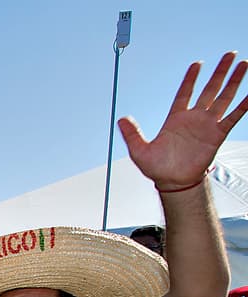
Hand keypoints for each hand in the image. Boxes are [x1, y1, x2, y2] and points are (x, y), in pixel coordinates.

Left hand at [120, 53, 247, 190]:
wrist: (173, 183)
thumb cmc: (157, 168)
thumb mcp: (139, 150)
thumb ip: (132, 134)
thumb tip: (120, 119)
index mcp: (175, 119)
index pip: (185, 92)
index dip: (191, 78)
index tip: (198, 63)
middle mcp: (193, 118)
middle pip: (210, 89)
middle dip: (220, 72)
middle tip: (230, 55)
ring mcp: (207, 125)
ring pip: (223, 98)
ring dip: (234, 82)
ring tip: (244, 65)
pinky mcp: (217, 135)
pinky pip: (232, 118)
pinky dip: (243, 106)